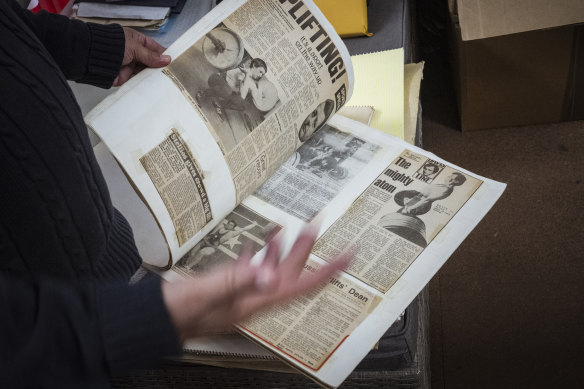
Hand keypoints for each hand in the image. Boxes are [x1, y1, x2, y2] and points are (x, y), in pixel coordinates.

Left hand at [113, 27, 171, 85]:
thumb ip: (150, 55)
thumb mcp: (134, 47)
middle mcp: (135, 53)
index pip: (154, 48)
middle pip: (151, 61)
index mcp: (137, 41)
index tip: (174, 61)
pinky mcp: (127, 77)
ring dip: (154, 75)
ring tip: (167, 80)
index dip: (163, 54)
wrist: (93, 58)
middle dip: (160, 67)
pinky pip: (139, 81)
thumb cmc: (112, 46)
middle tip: (173, 73)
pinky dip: (146, 83)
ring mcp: (131, 65)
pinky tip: (155, 85)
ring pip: (146, 71)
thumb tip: (167, 59)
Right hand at [162, 226, 350, 340]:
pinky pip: (253, 269)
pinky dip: (260, 253)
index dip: (327, 272)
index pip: (301, 286)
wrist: (155, 321)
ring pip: (272, 270)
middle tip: (316, 227)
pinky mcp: (229, 289)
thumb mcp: (207, 293)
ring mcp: (242, 295)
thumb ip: (237, 280)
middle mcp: (253, 299)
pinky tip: (259, 243)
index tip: (346, 257)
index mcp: (255, 301)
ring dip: (285, 249)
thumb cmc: (178, 312)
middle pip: (290, 274)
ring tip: (290, 228)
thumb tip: (268, 274)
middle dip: (306, 250)